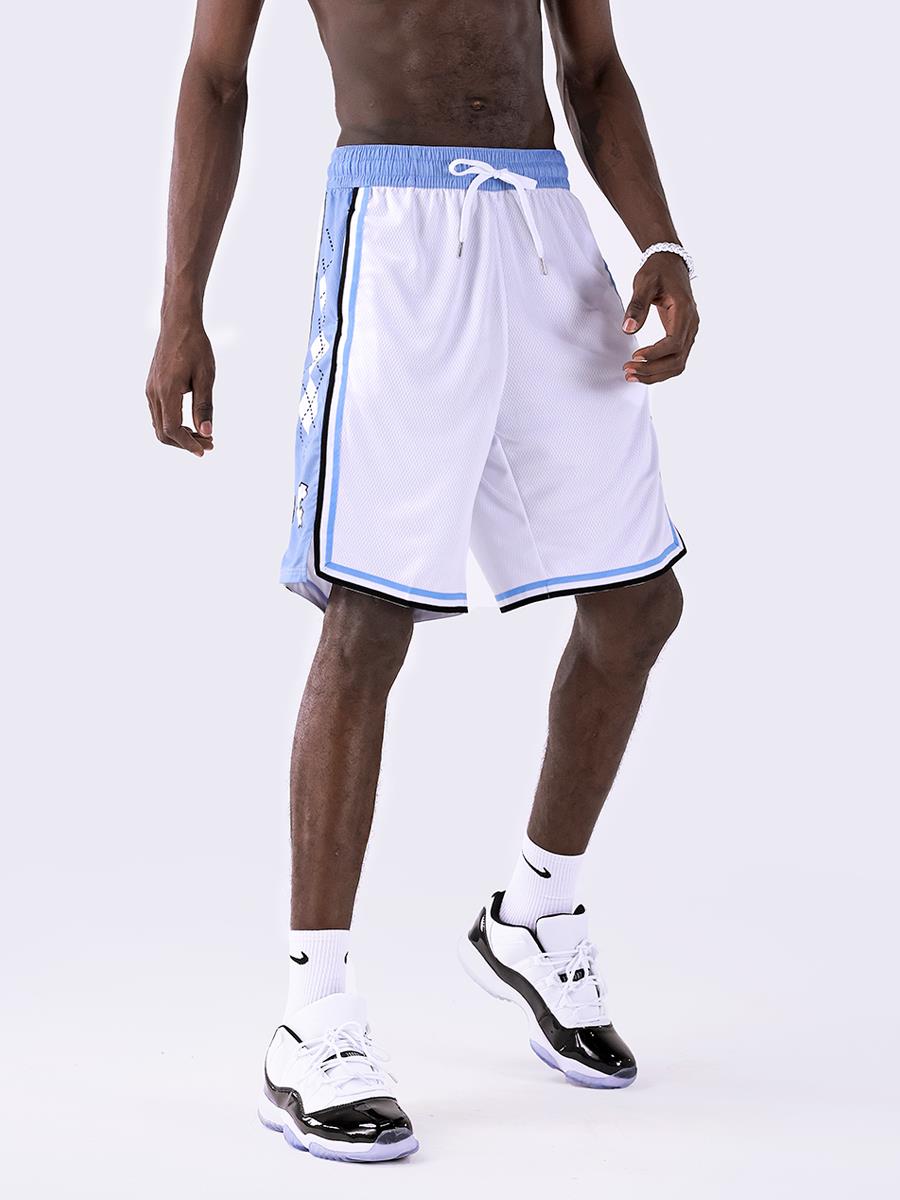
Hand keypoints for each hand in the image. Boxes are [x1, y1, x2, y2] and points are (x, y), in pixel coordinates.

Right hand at [146, 317, 214, 455]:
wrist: (178, 324)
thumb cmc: (195, 347)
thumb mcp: (205, 377)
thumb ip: (204, 406)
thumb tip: (206, 432)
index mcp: (167, 391)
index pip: (172, 429)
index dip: (188, 444)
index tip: (205, 450)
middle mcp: (153, 392)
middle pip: (163, 432)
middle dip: (185, 443)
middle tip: (209, 443)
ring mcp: (150, 390)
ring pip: (159, 425)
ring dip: (179, 435)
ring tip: (203, 435)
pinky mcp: (151, 387)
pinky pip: (158, 414)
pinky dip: (172, 425)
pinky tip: (190, 423)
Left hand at [621, 255, 698, 384]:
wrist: (670, 263)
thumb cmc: (657, 270)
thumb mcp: (644, 283)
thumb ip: (637, 306)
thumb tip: (628, 330)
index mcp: (684, 312)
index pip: (674, 344)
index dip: (654, 354)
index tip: (634, 356)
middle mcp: (691, 325)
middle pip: (677, 360)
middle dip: (652, 370)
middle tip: (628, 371)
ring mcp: (689, 332)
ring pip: (678, 364)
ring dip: (655, 374)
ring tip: (632, 375)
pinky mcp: (683, 335)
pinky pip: (675, 359)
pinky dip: (659, 369)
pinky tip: (642, 369)